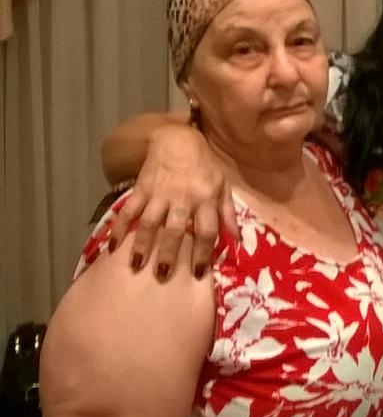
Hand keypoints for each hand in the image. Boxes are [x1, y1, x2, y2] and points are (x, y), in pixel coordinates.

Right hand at [109, 125, 231, 279]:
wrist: (178, 140)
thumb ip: (228, 213)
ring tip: (136, 266)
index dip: (202, 253)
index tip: (197, 273)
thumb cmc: (204, 167)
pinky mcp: (141, 188)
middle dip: (168, 254)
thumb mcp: (223, 186)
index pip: (206, 231)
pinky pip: (128, 210)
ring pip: (148, 222)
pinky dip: (118, 228)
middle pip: (175, 230)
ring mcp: (159, 193)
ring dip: (141, 245)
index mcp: (206, 198)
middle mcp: (182, 198)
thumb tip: (237, 240)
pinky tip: (112, 246)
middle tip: (163, 276)